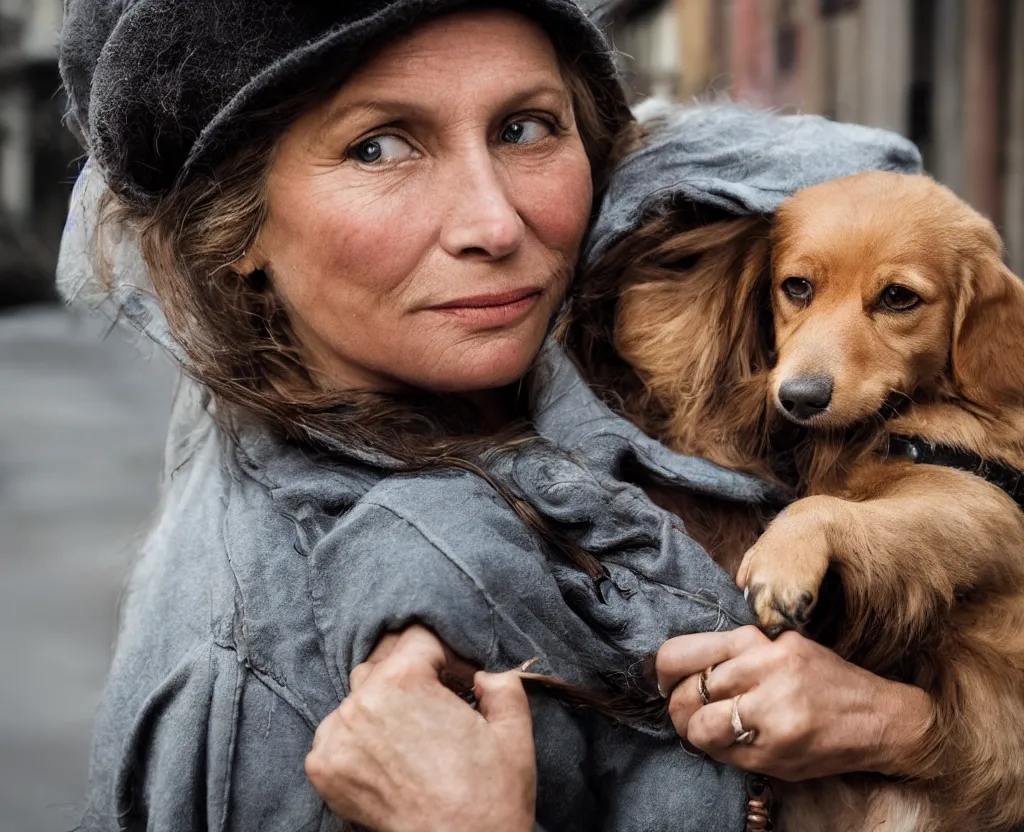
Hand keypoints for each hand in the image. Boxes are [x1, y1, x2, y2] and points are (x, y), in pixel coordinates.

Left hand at [305, 626, 536, 831]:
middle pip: (384, 661)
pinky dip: (361, 735)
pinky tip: (390, 753)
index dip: (448, 654)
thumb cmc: (489, 798)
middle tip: (439, 700)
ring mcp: (337, 737)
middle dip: (413, 672)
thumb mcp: (514, 731)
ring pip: (359, 695)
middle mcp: (362, 702)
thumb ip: (503, 684)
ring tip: (415, 731)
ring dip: (385, 701)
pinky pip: (338, 731)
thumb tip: (484, 676)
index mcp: (405, 681)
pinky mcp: (324, 768)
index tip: (463, 678)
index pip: (420, 637)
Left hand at [655, 626, 934, 780]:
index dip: (662, 670)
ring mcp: (772, 717)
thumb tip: (678, 668)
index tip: (662, 678)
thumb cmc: (823, 679)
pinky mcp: (777, 754)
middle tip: (683, 708)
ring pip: (701, 728)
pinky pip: (726, 755)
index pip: (685, 653)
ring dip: (694, 732)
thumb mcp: (781, 646)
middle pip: (688, 694)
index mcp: (761, 643)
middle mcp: (766, 674)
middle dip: (676, 706)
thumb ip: (736, 652)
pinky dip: (719, 751)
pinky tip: (731, 742)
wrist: (878, 719)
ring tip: (704, 727)